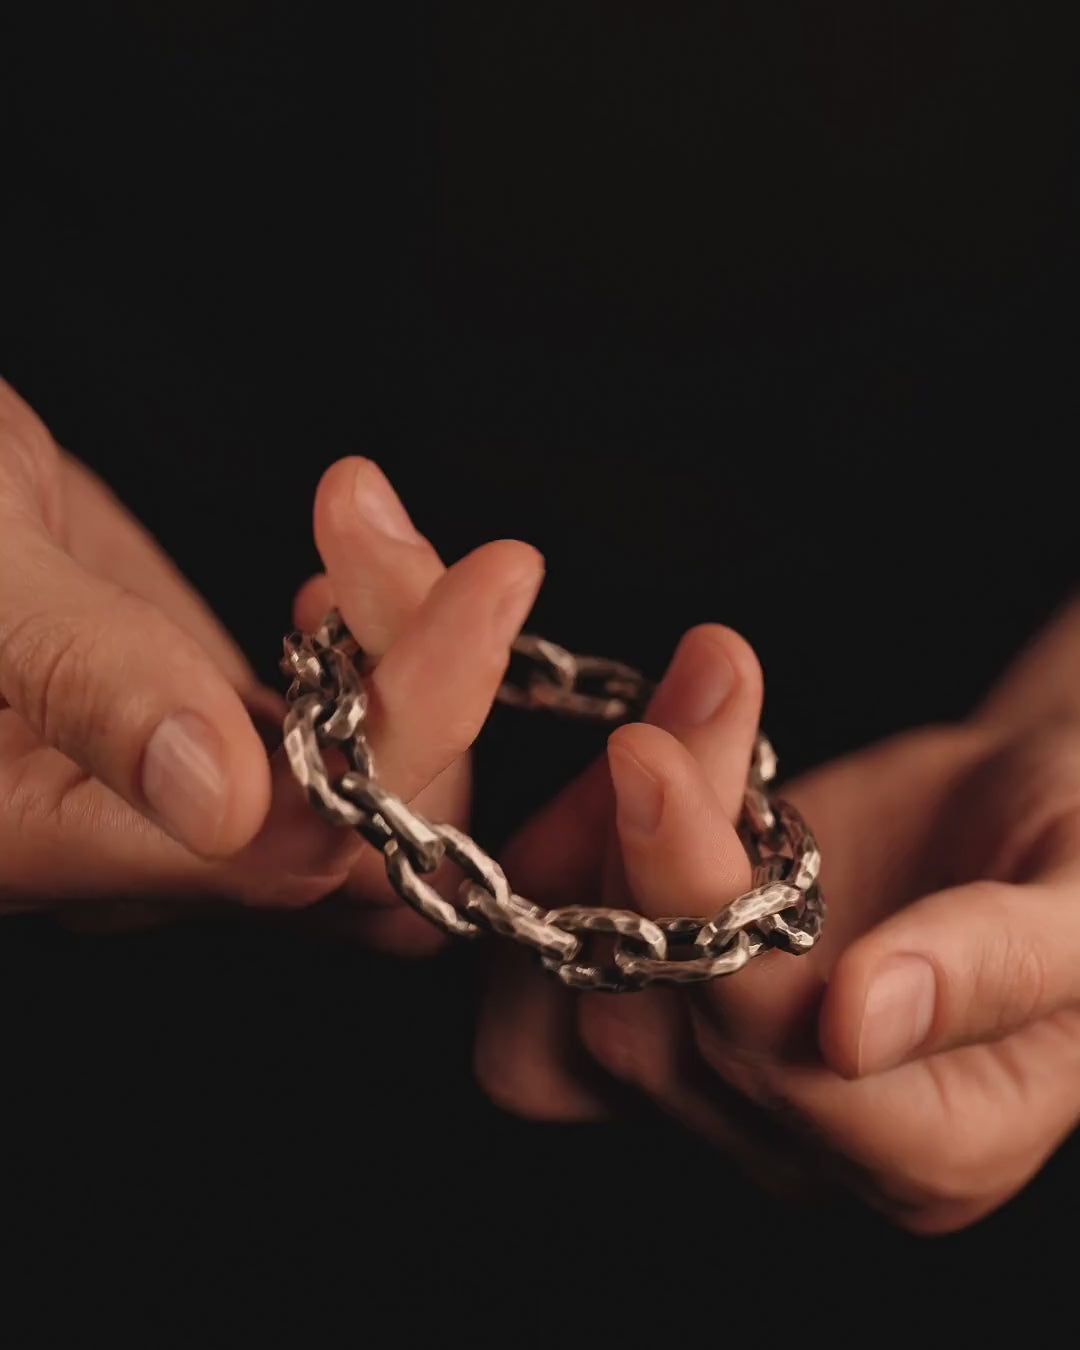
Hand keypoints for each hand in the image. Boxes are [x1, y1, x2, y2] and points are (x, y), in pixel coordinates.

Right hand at [0, 379, 541, 927]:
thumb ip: (81, 679)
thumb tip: (219, 802)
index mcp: (48, 835)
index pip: (301, 840)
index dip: (417, 721)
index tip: (482, 587)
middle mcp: (136, 848)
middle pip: (368, 829)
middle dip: (428, 671)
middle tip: (393, 530)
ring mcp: (185, 793)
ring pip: (374, 784)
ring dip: (410, 644)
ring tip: (354, 515)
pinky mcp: (214, 734)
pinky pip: (348, 743)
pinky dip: (386, 650)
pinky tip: (338, 571)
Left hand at [474, 601, 1079, 1232]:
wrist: (1018, 822)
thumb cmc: (1076, 856)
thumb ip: (1000, 964)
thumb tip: (861, 1023)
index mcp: (935, 1150)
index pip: (780, 1068)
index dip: (711, 919)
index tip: (668, 762)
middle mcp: (805, 1148)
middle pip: (654, 1036)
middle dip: (651, 847)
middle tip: (691, 695)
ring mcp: (711, 1097)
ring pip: (563, 1027)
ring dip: (592, 856)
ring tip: (665, 730)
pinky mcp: (652, 1033)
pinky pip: (528, 1012)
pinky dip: (549, 892)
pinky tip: (620, 790)